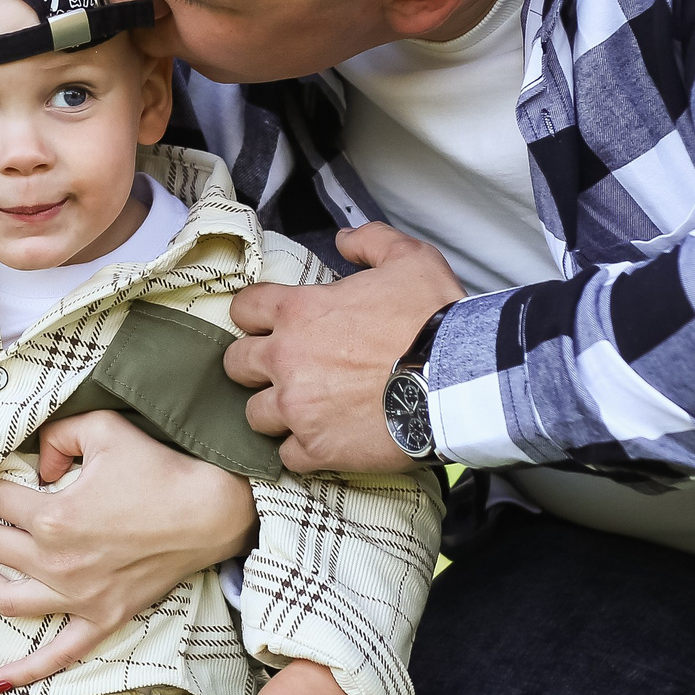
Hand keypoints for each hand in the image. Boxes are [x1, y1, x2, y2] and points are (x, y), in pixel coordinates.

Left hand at [0, 410, 255, 691]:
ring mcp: (79, 597)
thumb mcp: (104, 429)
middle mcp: (59, 562)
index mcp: (54, 517)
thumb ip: (57, 435)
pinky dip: (25, 671)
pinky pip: (58, 653)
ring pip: (7, 597)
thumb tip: (35, 464)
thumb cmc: (159, 469)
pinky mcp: (103, 617)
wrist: (211, 511)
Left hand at [224, 223, 464, 473]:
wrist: (457, 381)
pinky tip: (323, 441)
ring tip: (303, 409)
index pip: (244, 309)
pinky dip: (302, 450)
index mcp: (299, 312)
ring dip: (275, 410)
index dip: (255, 315)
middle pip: (236, 364)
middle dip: (254, 365)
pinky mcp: (318, 449)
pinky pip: (287, 456)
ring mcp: (298, 408)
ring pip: (255, 414)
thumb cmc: (432, 319)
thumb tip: (345, 239)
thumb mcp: (409, 259)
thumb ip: (371, 241)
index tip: (269, 324)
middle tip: (284, 368)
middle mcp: (287, 360)